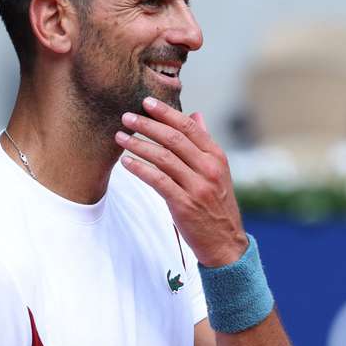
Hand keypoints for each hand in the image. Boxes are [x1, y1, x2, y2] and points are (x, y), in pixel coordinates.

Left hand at [116, 97, 247, 267]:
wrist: (225, 243)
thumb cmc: (216, 204)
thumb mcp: (218, 171)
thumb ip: (204, 143)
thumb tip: (196, 115)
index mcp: (217, 157)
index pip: (189, 127)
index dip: (166, 113)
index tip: (146, 102)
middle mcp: (209, 169)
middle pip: (174, 139)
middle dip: (147, 125)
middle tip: (126, 117)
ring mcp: (197, 187)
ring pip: (163, 157)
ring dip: (138, 145)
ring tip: (120, 137)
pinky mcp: (184, 204)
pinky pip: (157, 181)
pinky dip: (139, 169)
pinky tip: (126, 163)